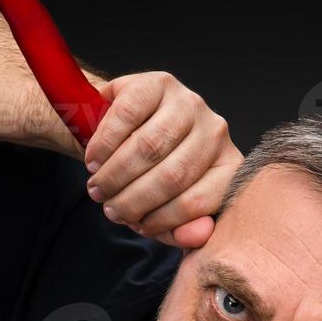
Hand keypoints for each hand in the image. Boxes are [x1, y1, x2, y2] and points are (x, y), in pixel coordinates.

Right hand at [82, 71, 241, 247]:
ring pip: (149, 147)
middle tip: (109, 209)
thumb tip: (197, 237)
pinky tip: (94, 160)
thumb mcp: (166, 209)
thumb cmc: (148, 174)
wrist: (122, 128)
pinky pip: (126, 117)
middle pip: (173, 175)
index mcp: (227, 166)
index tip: (137, 226)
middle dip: (133, 200)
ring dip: (115, 175)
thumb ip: (182, 230)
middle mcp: (216, 131)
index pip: (200, 201)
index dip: (163, 220)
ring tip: (97, 188)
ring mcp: (190, 103)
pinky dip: (104, 145)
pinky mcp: (159, 83)